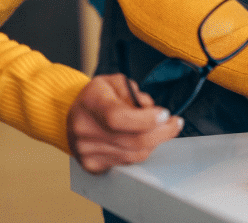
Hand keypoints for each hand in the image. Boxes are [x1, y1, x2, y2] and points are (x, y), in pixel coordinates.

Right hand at [66, 73, 183, 173]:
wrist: (73, 113)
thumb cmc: (98, 96)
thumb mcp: (114, 82)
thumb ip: (134, 93)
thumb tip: (151, 110)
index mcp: (90, 103)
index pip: (119, 117)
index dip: (146, 119)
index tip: (165, 114)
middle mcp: (84, 129)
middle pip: (132, 140)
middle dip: (161, 132)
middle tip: (174, 123)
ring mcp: (86, 151)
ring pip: (134, 155)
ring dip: (154, 143)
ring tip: (162, 130)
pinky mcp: (91, 165)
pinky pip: (126, 163)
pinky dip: (140, 152)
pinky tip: (144, 140)